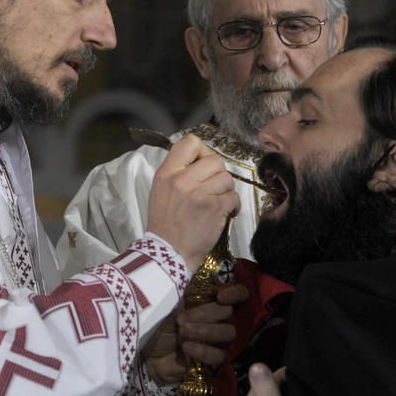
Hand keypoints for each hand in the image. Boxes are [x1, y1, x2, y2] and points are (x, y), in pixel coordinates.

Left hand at [143, 283, 248, 385]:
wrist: (144, 353)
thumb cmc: (156, 322)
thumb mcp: (168, 299)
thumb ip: (185, 282)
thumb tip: (199, 258)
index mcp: (209, 301)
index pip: (238, 294)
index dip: (236, 293)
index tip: (221, 297)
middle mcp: (217, 318)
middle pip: (229, 312)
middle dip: (207, 314)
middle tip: (182, 319)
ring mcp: (216, 340)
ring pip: (228, 332)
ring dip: (206, 331)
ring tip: (183, 332)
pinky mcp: (212, 360)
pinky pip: (219, 355)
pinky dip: (203, 350)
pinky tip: (186, 347)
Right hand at [146, 135, 239, 271]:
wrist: (168, 253)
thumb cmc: (165, 224)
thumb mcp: (161, 191)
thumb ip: (177, 172)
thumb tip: (200, 160)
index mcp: (167, 173)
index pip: (190, 142)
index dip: (203, 151)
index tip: (203, 165)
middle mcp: (182, 180)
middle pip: (215, 160)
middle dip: (219, 174)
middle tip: (213, 189)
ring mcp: (199, 194)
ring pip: (227, 178)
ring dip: (226, 192)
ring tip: (216, 204)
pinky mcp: (215, 208)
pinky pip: (234, 196)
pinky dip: (233, 206)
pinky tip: (223, 214)